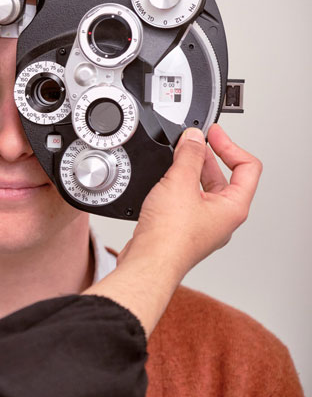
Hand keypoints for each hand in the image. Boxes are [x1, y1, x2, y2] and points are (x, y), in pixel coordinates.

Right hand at [122, 124, 261, 276]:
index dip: (230, 145)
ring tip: (173, 160)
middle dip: (205, 157)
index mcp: (233, 207)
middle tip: (189, 143)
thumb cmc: (169, 237)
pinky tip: (161, 183)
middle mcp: (222, 218)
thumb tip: (195, 138)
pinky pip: (185, 202)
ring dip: (189, 172)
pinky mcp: (183, 229)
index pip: (246, 167)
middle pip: (222, 178)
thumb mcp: (180, 183)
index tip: (213, 134)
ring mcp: (203, 225)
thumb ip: (189, 156)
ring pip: (202, 190)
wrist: (148, 262)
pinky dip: (176, 187)